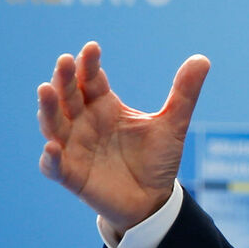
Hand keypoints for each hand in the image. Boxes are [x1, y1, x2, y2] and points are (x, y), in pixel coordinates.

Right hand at [37, 41, 209, 237]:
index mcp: (105, 106)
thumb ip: (185, 93)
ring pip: (53, 125)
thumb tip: (203, 58)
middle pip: (68, 97)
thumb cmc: (157, 158)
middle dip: (64, 79)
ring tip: (45, 90)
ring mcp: (75, 148)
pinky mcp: (72, 175)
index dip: (89, 65)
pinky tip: (52, 147)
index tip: (92, 48)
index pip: (91, 80)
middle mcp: (85, 123)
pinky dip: (50, 158)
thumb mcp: (174, 124)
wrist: (154, 199)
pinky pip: (54, 166)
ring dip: (48, 109)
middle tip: (65, 61)